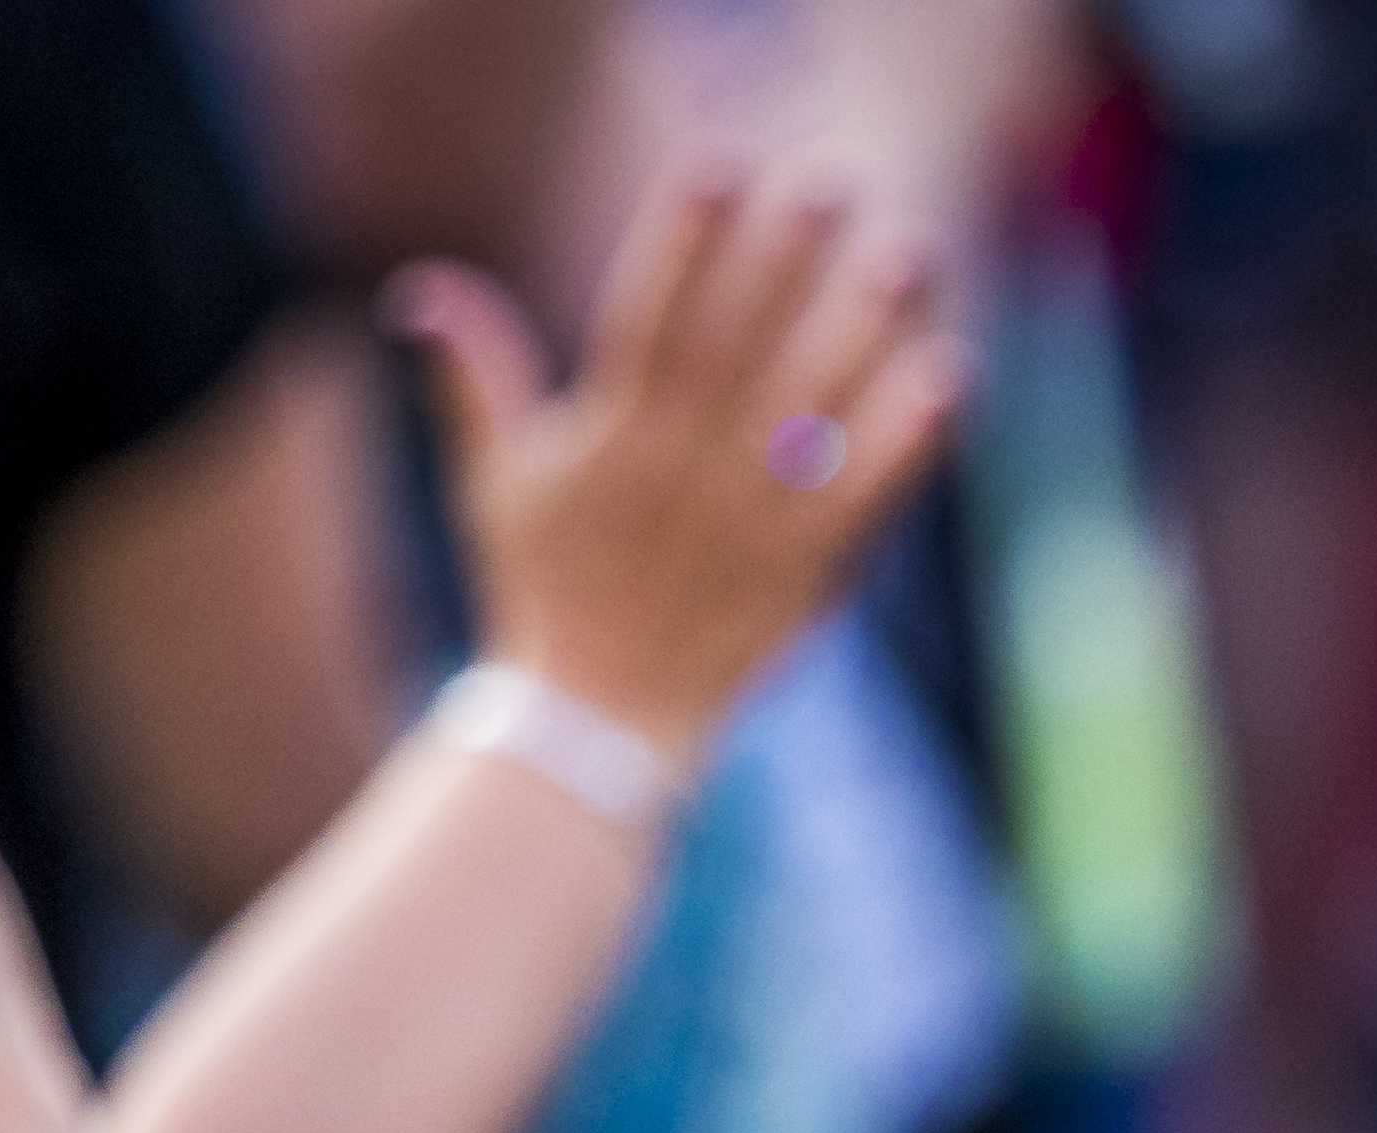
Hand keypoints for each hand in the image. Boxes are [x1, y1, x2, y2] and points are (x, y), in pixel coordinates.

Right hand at [395, 162, 965, 762]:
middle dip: (783, 261)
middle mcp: (682, 467)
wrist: (597, 723)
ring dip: (864, 329)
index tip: (718, 165)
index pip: (647, 315)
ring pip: (813, 407)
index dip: (682, 242)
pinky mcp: (804, 571)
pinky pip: (866, 495)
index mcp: (611, 433)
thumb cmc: (544, 593)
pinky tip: (952, 377)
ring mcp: (748, 520)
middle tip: (833, 181)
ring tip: (909, 254)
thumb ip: (477, 377)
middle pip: (740, 344)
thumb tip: (424, 287)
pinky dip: (908, 439)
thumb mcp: (496, 481)